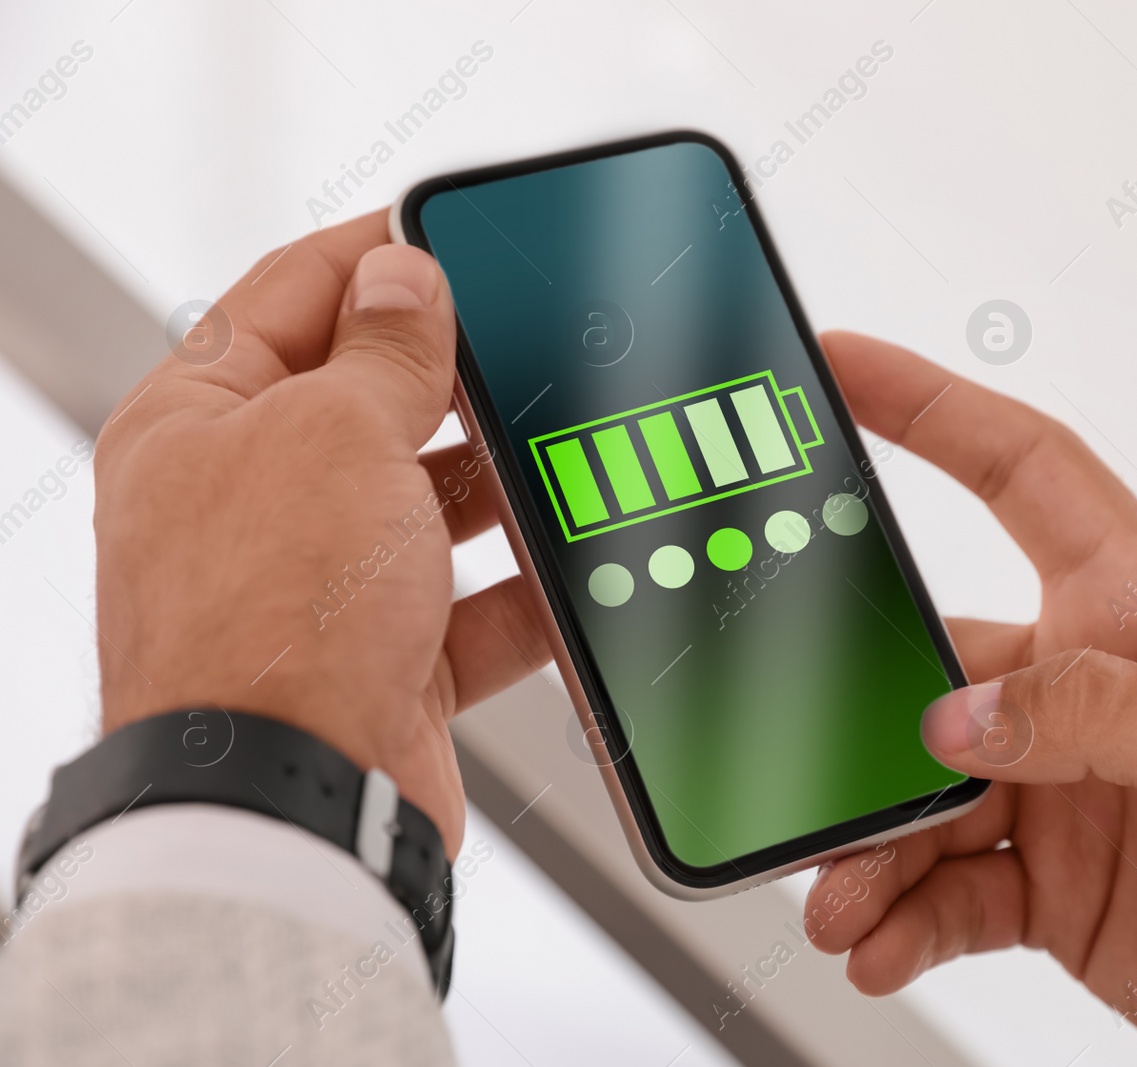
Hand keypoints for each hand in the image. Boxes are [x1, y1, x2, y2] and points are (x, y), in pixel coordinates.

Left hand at [93, 212, 551, 856]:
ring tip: (564, 460)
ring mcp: (319, 585)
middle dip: (457, 382)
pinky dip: (524, 593)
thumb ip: (382, 350)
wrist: (291, 804)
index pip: (293, 295)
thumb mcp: (335, 437)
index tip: (455, 234)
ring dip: (500, 490)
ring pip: (430, 506)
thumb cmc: (271, 624)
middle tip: (529, 351)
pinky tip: (573, 571)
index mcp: (201, 422)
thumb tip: (404, 276)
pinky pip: (470, 606)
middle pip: (373, 402)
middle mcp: (252, 500)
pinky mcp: (384, 660)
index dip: (379, 255)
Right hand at [806, 332, 1136, 1066]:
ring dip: (868, 845)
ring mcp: (1061, 786)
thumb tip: (956, 718)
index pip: (1024, 470)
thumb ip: (1099, 715)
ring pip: (918, 789)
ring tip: (847, 901)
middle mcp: (1086, 687)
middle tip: (804, 762)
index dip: (931, 407)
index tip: (840, 366)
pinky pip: (943, 884)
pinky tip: (883, 941)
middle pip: (925, 663)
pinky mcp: (1048, 878)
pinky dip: (900, 915)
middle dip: (853, 719)